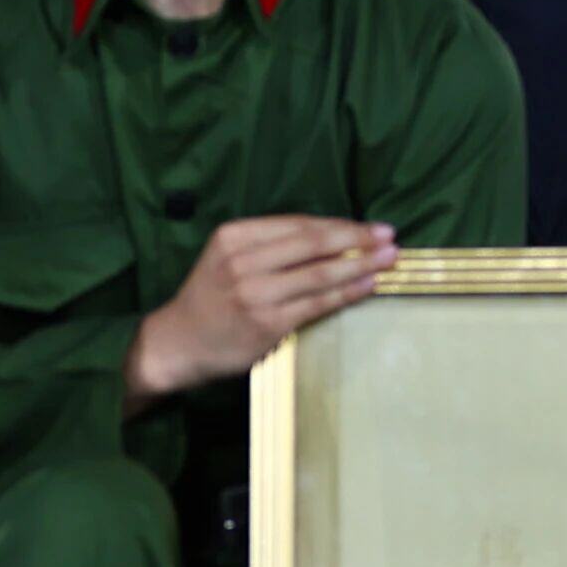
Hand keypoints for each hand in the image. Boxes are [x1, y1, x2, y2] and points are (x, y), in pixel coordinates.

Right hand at [125, 217, 400, 404]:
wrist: (176, 343)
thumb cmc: (210, 297)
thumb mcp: (227, 256)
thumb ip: (270, 244)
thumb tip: (334, 235)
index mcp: (234, 236)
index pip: (298, 224)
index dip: (339, 224)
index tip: (370, 226)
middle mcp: (242, 261)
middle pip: (313, 243)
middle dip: (358, 238)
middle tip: (390, 237)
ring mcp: (254, 294)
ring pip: (319, 273)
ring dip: (360, 265)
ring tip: (389, 260)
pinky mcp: (266, 324)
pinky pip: (316, 304)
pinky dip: (346, 293)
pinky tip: (367, 286)